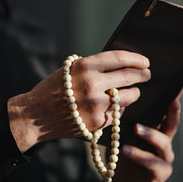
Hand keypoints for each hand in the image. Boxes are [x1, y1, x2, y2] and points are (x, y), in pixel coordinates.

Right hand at [7, 50, 150, 151]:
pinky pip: (119, 113)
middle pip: (129, 77)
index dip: (137, 59)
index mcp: (84, 66)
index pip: (120, 58)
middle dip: (142, 75)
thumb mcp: (70, 69)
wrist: (36, 115)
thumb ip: (93, 66)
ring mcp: (96, 105)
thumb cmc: (54, 89)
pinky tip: (114, 107)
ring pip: (129, 97)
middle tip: (147, 75)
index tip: (145, 61)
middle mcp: (92, 84)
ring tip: (133, 92)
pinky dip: (119, 109)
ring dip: (134, 94)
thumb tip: (123, 64)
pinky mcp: (98, 123)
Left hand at [114, 92, 181, 181]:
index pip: (165, 113)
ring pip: (162, 142)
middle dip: (173, 112)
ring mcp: (165, 157)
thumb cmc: (125, 156)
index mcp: (158, 131)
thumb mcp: (125, 136)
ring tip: (136, 128)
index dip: (172, 100)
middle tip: (171, 101)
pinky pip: (150, 162)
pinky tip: (126, 150)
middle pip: (172, 125)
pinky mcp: (161, 172)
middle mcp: (165, 142)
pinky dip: (138, 155)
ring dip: (150, 134)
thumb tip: (121, 102)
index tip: (176, 87)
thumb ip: (128, 122)